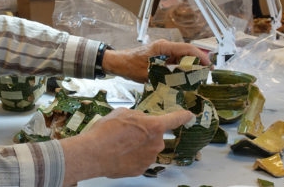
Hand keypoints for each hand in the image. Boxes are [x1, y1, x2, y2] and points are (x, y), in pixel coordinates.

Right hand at [59, 107, 192, 184]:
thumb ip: (137, 116)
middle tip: (127, 132)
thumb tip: (140, 120)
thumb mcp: (122, 113)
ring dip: (138, 145)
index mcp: (154, 126)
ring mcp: (149, 158)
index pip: (174, 119)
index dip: (183, 116)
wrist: (93, 154)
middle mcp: (156, 143)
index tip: (189, 115)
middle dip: (145, 133)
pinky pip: (140, 159)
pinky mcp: (141, 169)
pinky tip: (119, 154)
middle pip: (156, 135)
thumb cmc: (106, 131)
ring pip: (147, 148)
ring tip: (119, 144)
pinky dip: (132, 156)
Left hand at [101, 39, 209, 82]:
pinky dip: (181, 68)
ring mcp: (163, 51)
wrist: (117, 63)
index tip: (208, 66)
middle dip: (198, 62)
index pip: (187, 49)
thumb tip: (183, 80)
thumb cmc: (129, 66)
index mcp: (164, 47)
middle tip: (206, 74)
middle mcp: (165, 47)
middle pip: (187, 52)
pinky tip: (184, 77)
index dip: (200, 57)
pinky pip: (174, 61)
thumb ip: (167, 75)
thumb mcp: (150, 74)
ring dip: (190, 66)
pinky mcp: (160, 56)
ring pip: (181, 57)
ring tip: (198, 77)